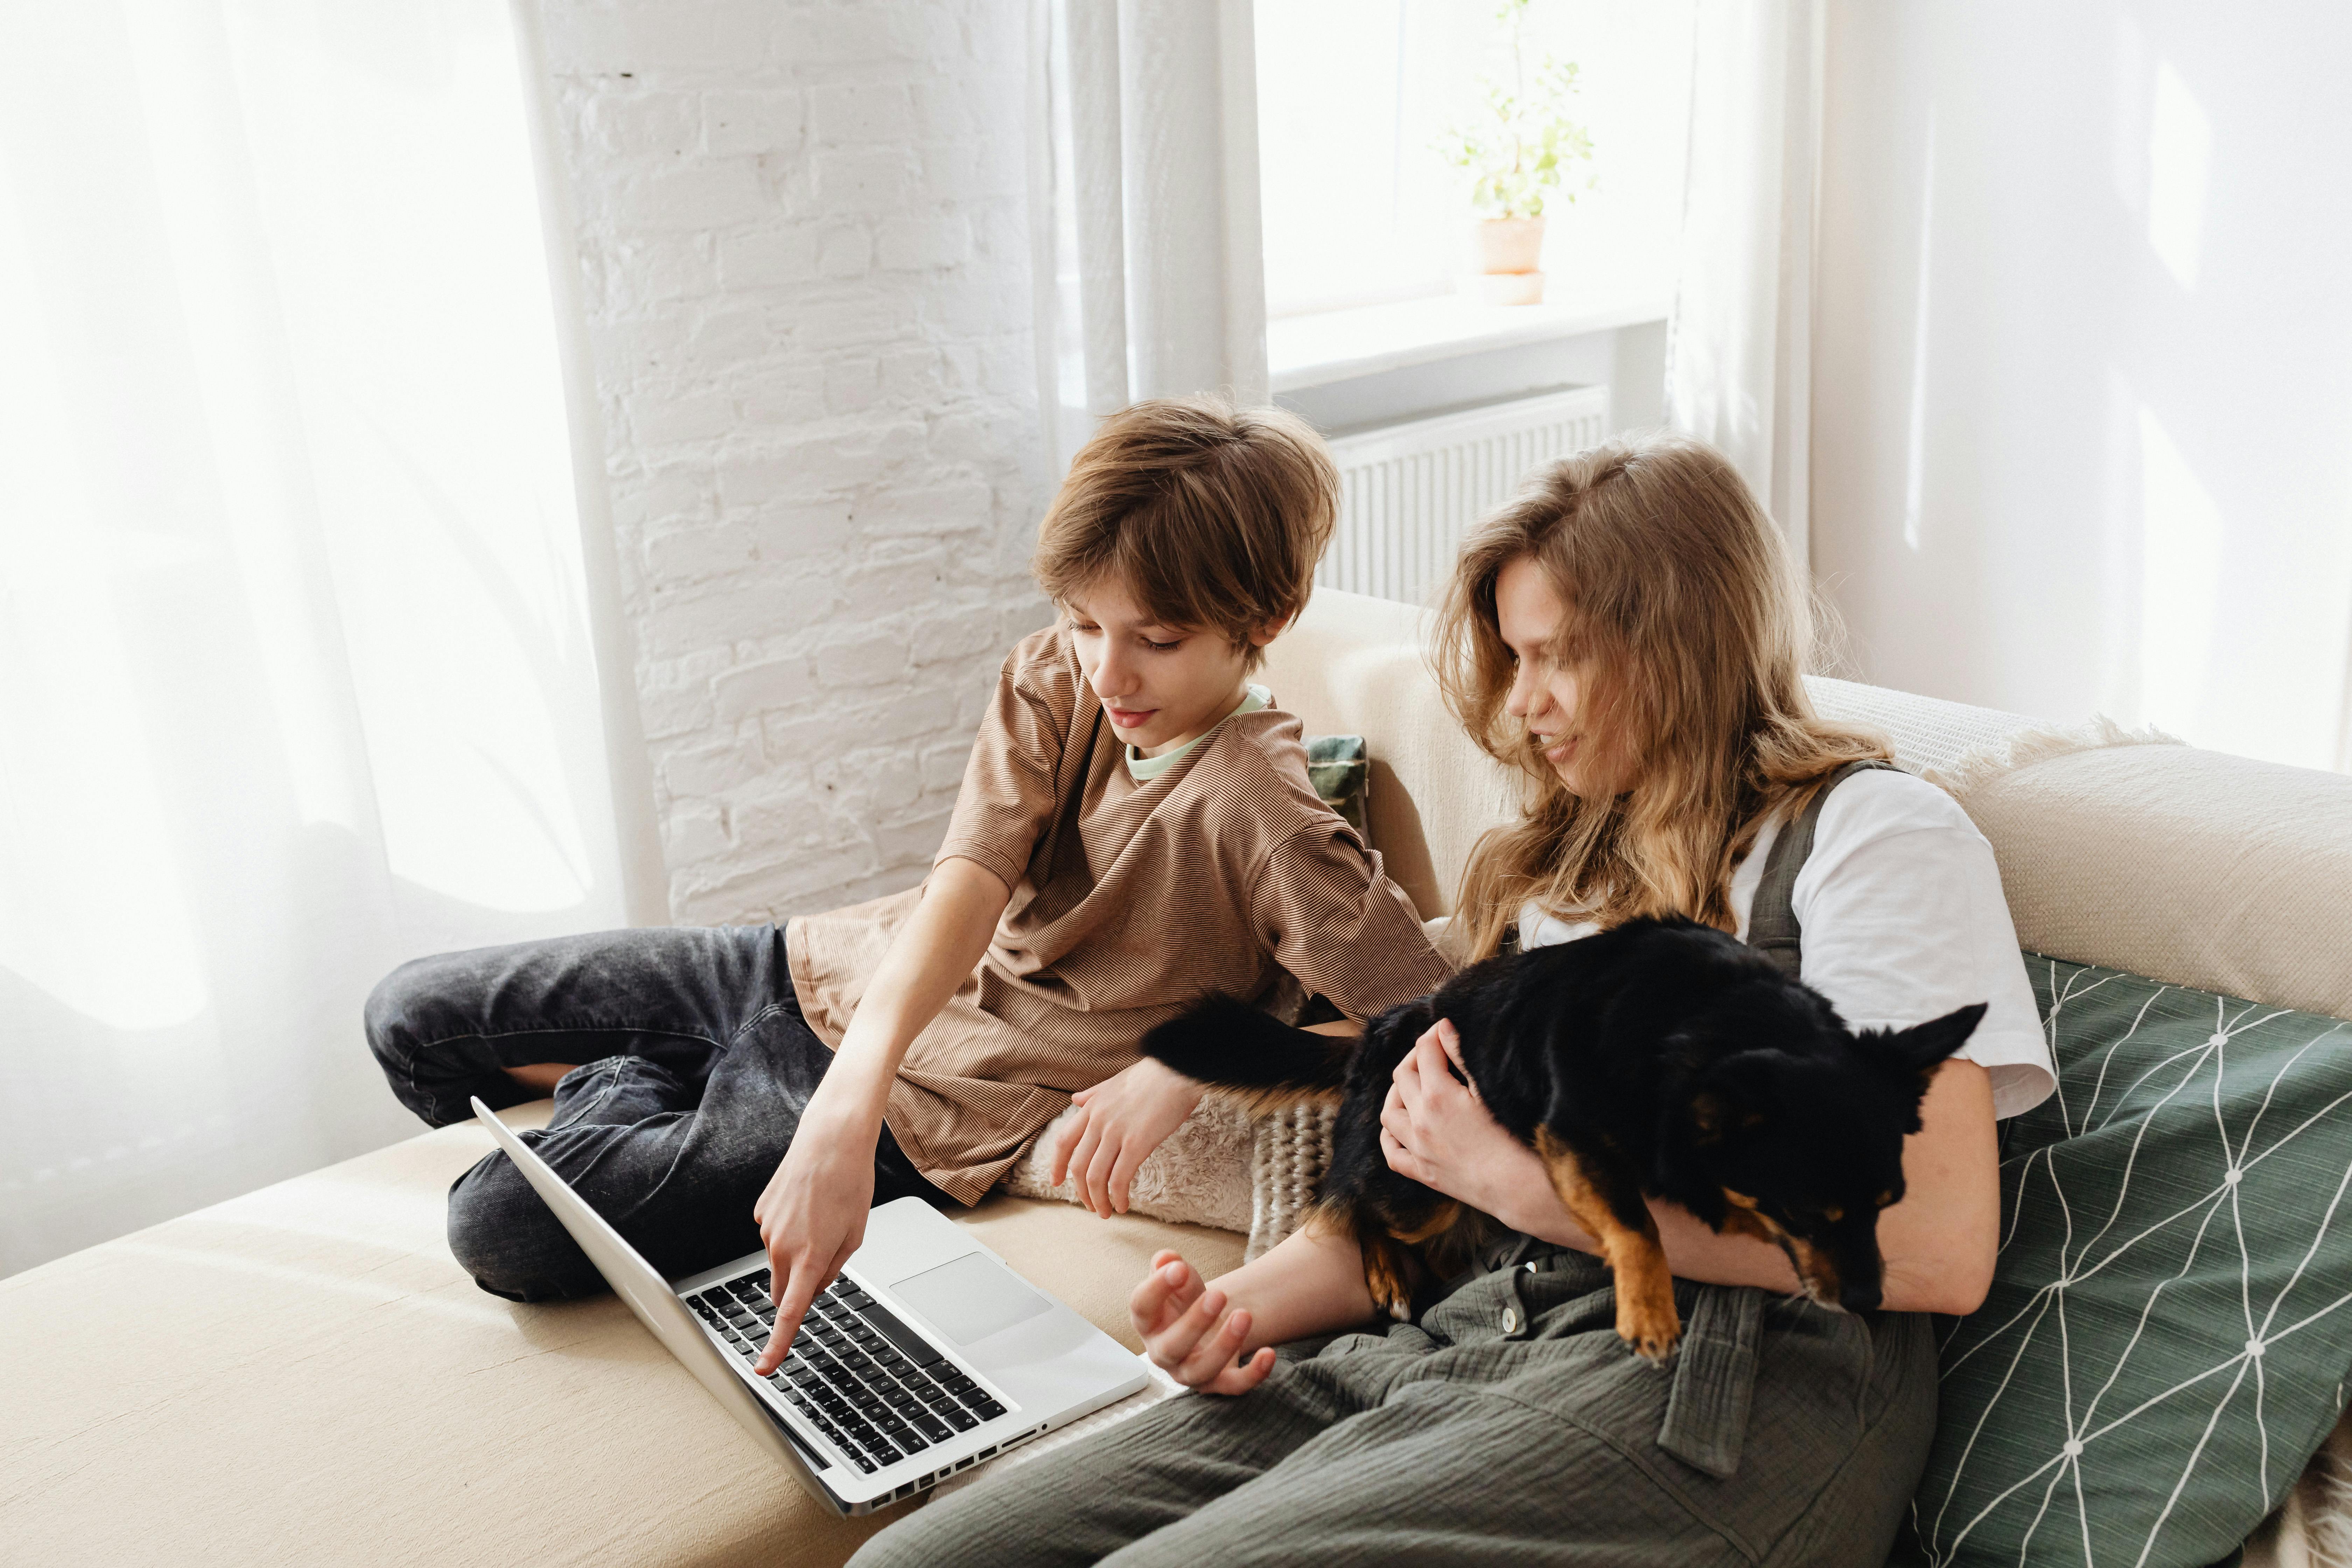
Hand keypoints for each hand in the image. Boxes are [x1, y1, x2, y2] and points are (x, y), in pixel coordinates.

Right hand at [749, 1114, 877, 1374]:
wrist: (830, 1139)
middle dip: (797, 1290)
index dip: (776, 1346)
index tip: (764, 1369)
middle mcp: (782, 1247)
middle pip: (783, 1292)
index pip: (790, 1313)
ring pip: (780, 1262)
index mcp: (810, 1257)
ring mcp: (767, 1229)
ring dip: (797, 1254)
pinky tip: (806, 1205)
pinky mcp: (761, 1213)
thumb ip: (832, 1270)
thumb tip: (811, 1289)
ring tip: (821, 1217)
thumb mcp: (854, 1235)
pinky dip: (789, 1231)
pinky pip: (774, 1237)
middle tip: (825, 1259)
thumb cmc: (850, 1184)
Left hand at [1050, 1057, 1202, 1216]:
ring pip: (1095, 1177)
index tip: (1055, 1182)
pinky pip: (1119, 1178)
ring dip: (1098, 1200)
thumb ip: (1094, 1093)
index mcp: (1092, 1107)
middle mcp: (1098, 1121)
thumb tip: (1075, 1100)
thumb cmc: (1154, 1074)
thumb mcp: (1115, 1081)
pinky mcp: (1137, 1144)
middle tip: (1091, 1206)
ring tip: (1106, 1212)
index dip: (1056, 1165)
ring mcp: (1116, 1133)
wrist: (1179, 1068)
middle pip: (1078, 1166)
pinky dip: (1118, 1196)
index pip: (1063, 1141)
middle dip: (1082, 1192)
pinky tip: (1123, 1205)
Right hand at [1130, 1250, 1275, 1395]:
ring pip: (1202, 1370)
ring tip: (1245, 1315)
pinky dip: (1253, 1374)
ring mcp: (1189, 1373)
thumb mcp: (1179, 1280)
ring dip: (1224, 1345)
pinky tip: (1269, 1353)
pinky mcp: (1217, 1384)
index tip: (1179, 1268)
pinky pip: (1234, 1386)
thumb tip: (1167, 1258)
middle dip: (1194, 1322)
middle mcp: (1163, 1353)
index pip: (1141, 1307)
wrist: (1207, 1325)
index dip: (1156, 1288)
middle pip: (1171, 1347)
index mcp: (1148, 1323)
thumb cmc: (1186, 1301)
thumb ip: (1171, 1267)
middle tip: (1219, 1294)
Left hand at [1379, 1019, 1546, 1224]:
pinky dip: (1391, 1136)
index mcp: (1438, 1096)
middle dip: (1416, 1057)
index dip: (1434, 1034)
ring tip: (1413, 1086)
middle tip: (1433, 1053)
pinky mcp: (1423, 1173)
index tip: (1444, 1029)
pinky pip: (1392, 1153)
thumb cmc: (1514, 1137)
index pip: (1425, 1051)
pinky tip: (1401, 1127)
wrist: (1520, 1188)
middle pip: (1402, 1076)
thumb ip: (1461, 1056)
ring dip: (1397, 1094)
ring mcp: (1418, 1149)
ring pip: (1389, 1113)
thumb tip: (1443, 1027)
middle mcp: (1420, 1121)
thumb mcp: (1489, 1090)